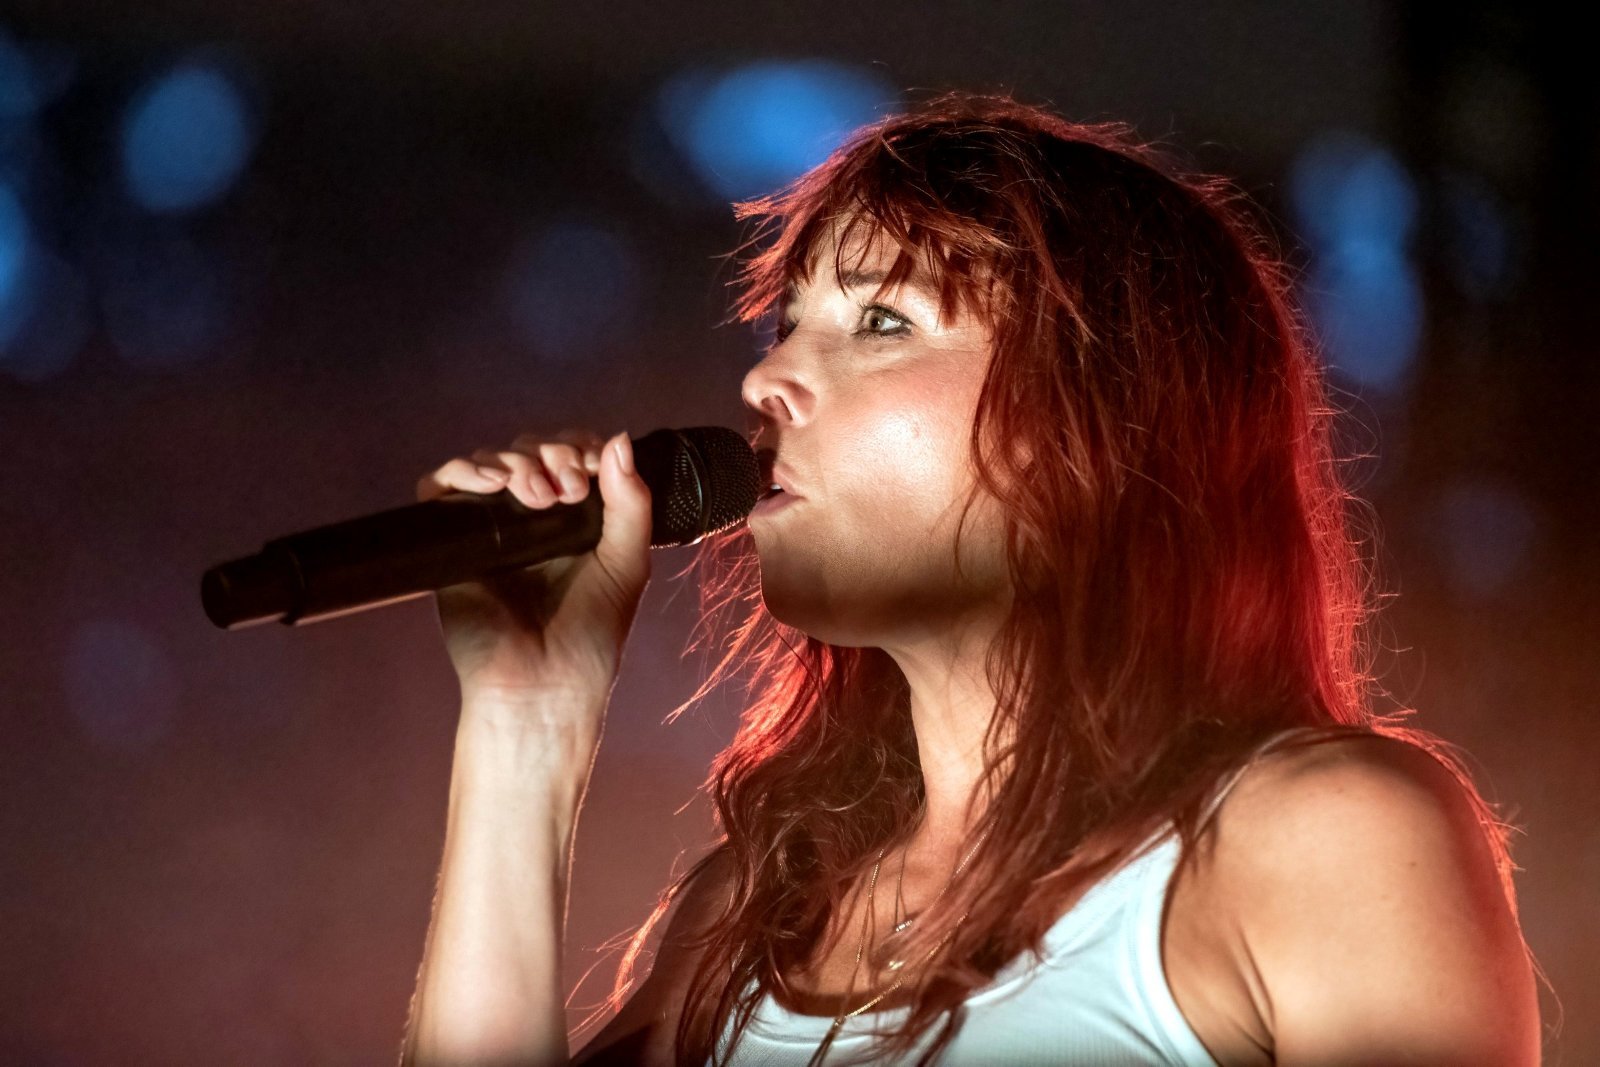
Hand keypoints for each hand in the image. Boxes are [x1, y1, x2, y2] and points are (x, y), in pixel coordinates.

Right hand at [415, 429, 652, 713]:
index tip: (593, 469)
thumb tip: (620, 439)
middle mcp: (530, 518)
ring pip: (489, 461)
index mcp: (574, 519)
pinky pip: (441, 488)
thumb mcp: (627, 563)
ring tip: (536, 494)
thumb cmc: (589, 635)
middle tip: (566, 489)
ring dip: (514, 461)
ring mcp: (489, 527)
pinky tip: (489, 482)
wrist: (544, 685)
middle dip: (552, 454)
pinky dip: (461, 471)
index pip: (571, 456)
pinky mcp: (452, 542)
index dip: (581, 448)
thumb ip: (630, 503)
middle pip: (530, 450)